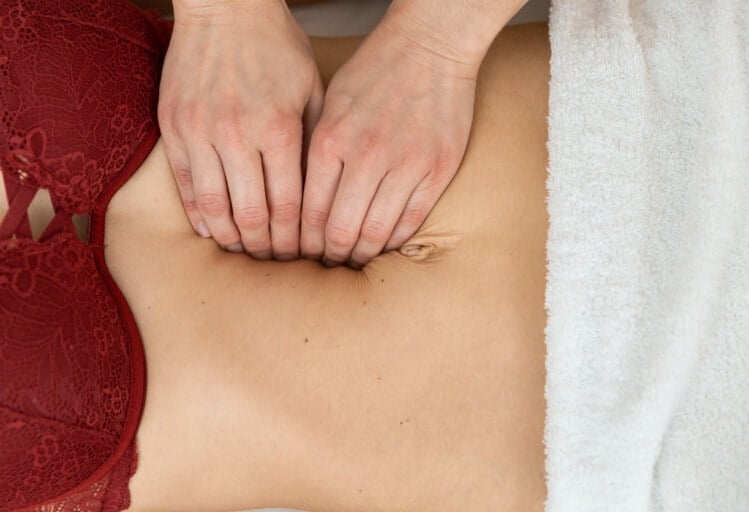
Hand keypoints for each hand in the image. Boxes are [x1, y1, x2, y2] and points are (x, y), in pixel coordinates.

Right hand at [159, 0, 322, 258]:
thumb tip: (320, 196)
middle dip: (267, 247)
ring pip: (214, 208)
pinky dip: (199, 214)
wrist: (224, 6)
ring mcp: (200, 132)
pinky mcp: (174, 127)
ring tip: (246, 252)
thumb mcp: (312, 91)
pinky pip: (185, 185)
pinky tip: (213, 231)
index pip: (288, 206)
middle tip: (276, 262)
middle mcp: (237, 136)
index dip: (296, 239)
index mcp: (278, 129)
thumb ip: (313, 143)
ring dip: (232, 238)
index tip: (303, 255)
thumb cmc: (277, 47)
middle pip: (252, 215)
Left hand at [300, 13, 477, 267]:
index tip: (301, 253)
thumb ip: (315, 150)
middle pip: (340, 230)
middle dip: (328, 256)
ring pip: (376, 233)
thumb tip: (300, 201)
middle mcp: (366, 157)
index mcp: (330, 140)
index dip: (302, 242)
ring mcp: (406, 165)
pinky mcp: (437, 170)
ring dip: (360, 254)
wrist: (431, 45)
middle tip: (324, 265)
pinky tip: (383, 246)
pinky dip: (394, 241)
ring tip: (352, 261)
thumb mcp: (330, 103)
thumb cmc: (374, 71)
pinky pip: (411, 220)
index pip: (308, 211)